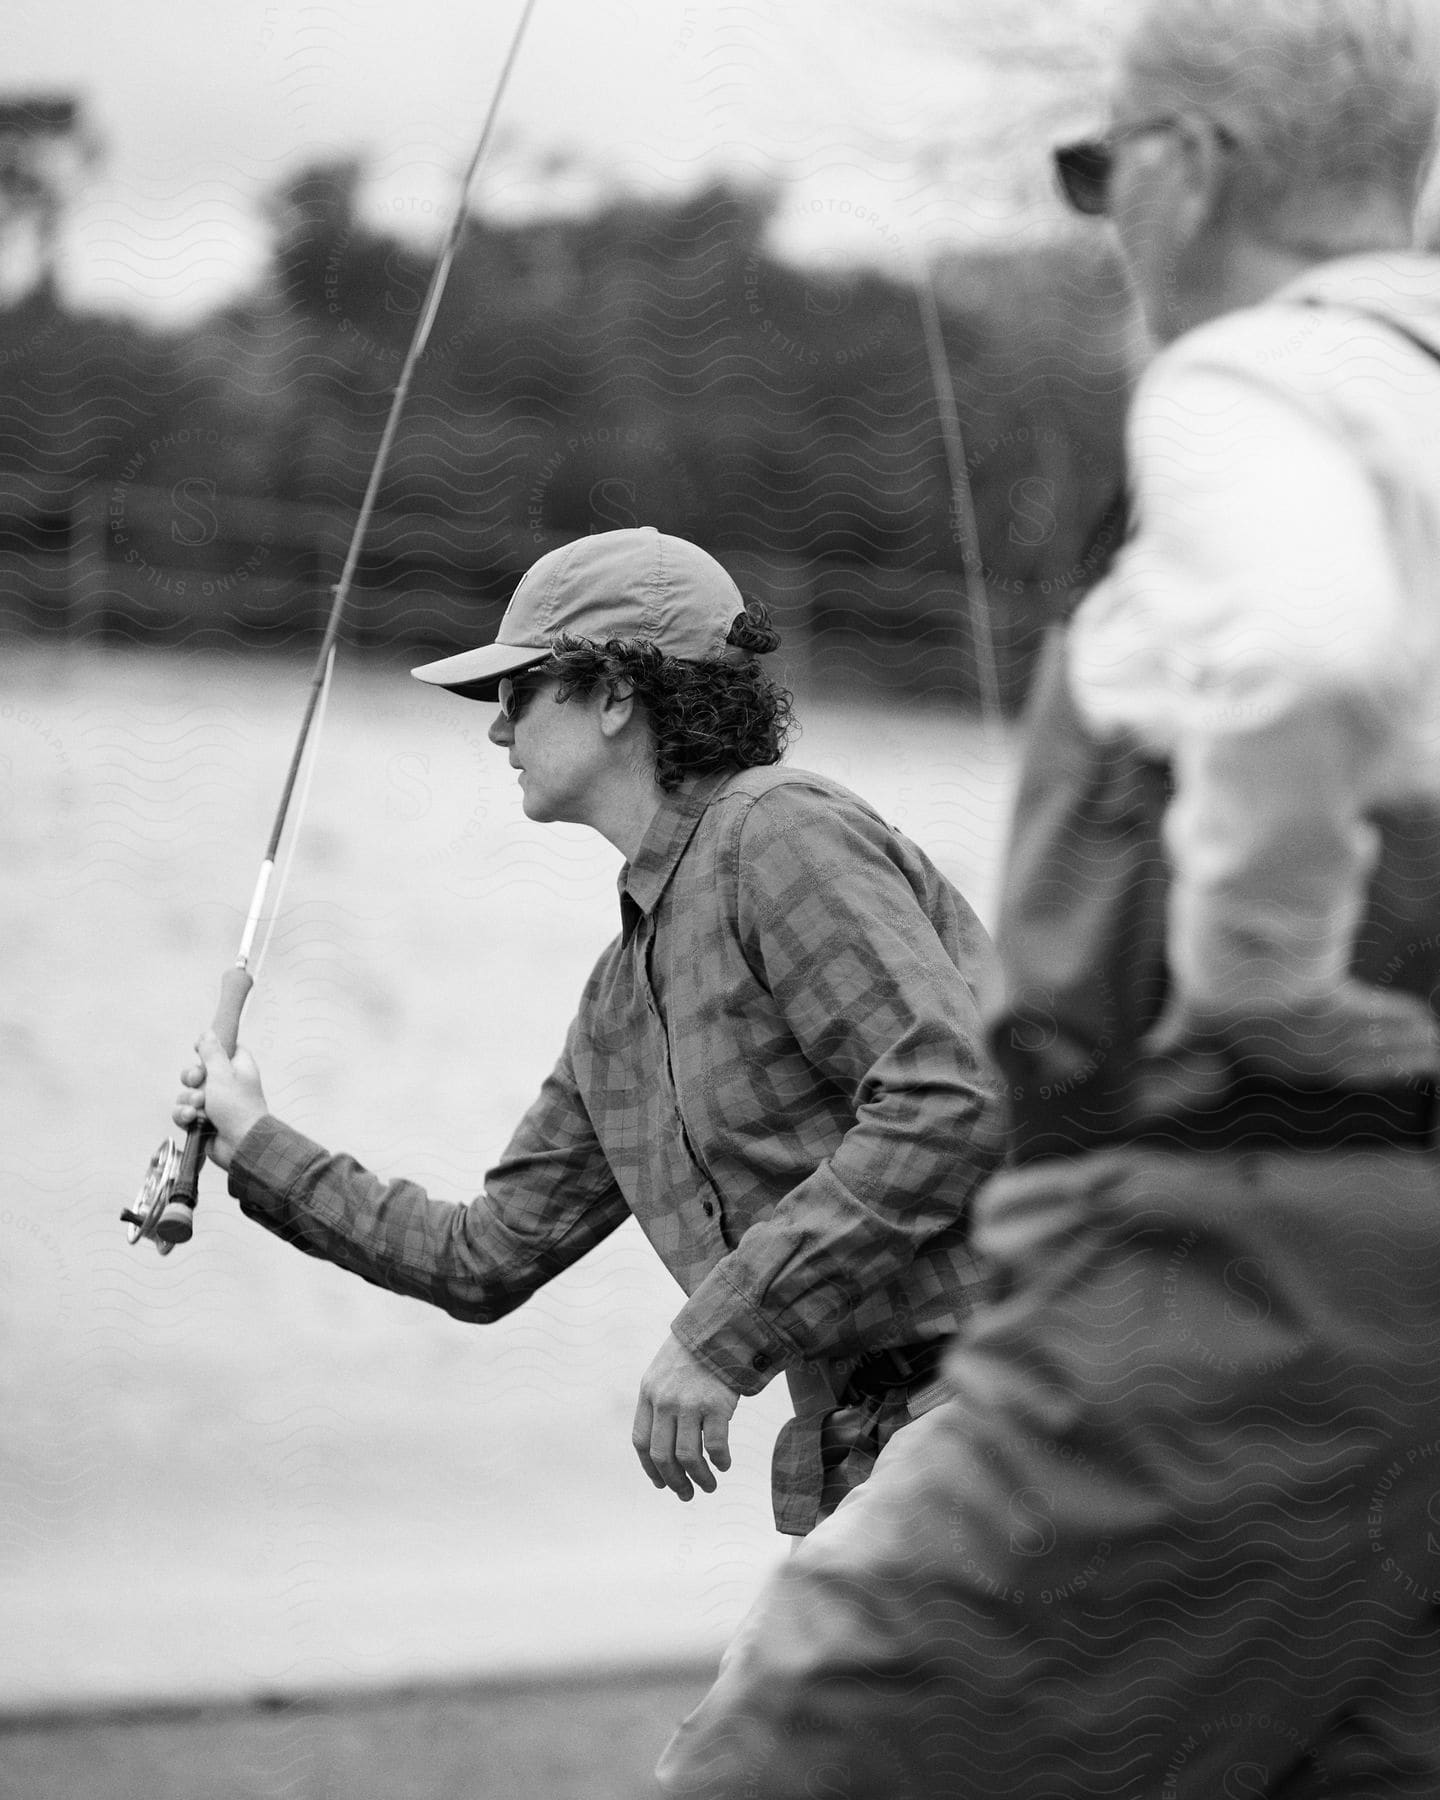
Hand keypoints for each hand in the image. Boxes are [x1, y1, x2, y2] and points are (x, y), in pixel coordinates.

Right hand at [172, 1030, 268, 1169]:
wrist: (241, 1145)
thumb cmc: (237, 1107)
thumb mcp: (223, 1073)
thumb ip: (212, 1052)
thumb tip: (208, 1033)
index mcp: (238, 1067)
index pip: (223, 1050)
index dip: (209, 1047)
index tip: (197, 1048)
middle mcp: (226, 1084)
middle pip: (198, 1071)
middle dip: (192, 1078)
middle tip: (198, 1082)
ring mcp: (214, 1104)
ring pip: (187, 1094)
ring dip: (189, 1100)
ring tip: (199, 1108)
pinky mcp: (203, 1121)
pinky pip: (184, 1112)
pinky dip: (185, 1115)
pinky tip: (192, 1119)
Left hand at [632, 1333, 738, 1502]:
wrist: (718, 1328)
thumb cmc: (691, 1355)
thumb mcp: (661, 1373)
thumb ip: (657, 1404)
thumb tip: (662, 1448)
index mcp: (647, 1394)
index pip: (641, 1442)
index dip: (650, 1469)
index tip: (662, 1484)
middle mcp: (664, 1401)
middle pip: (662, 1455)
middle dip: (674, 1481)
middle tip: (686, 1494)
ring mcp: (689, 1403)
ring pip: (687, 1457)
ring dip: (699, 1478)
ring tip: (708, 1486)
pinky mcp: (715, 1404)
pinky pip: (715, 1445)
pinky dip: (720, 1461)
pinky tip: (724, 1464)